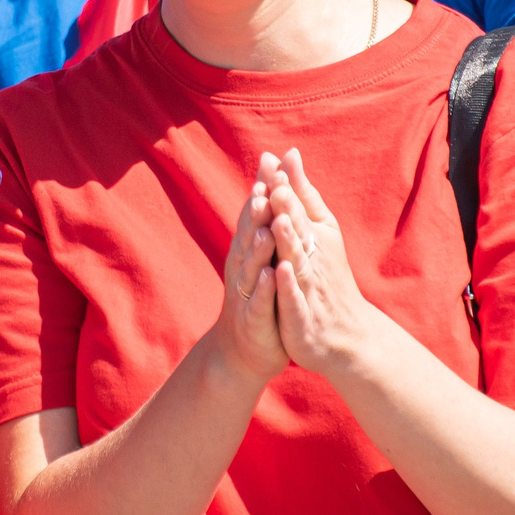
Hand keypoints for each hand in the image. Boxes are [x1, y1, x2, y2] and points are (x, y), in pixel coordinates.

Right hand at [211, 166, 288, 386]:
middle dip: (257, 212)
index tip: (271, 163)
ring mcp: (247, 295)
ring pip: (252, 268)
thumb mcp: (262, 261)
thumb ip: (265, 223)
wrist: (245, 351)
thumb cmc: (258, 300)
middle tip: (266, 186)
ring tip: (267, 228)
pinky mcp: (255, 321)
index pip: (255, 216)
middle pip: (250, 236)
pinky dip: (265, 289)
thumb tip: (269, 185)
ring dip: (258, 248)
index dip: (262, 191)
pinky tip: (270, 275)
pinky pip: (260, 303)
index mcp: (249, 252)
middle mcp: (243, 269)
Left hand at [261, 149, 382, 375]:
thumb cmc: (327, 276)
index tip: (275, 164)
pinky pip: (294, 298)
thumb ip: (302, 193)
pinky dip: (288, 285)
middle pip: (300, 232)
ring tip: (278, 221)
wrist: (344, 333)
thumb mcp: (319, 230)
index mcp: (316, 238)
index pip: (300, 210)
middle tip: (277, 185)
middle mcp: (314, 259)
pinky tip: (279, 270)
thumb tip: (288, 152)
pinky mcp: (302, 315)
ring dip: (289, 242)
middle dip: (289, 209)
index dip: (287, 189)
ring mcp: (308, 287)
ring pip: (297, 261)